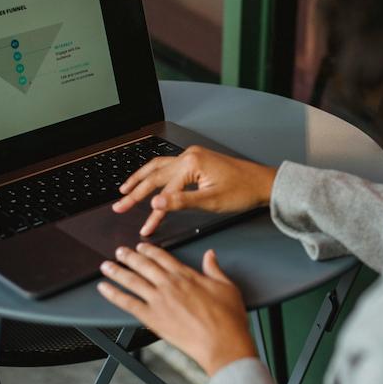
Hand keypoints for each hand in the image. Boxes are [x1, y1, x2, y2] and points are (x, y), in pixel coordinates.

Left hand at [97, 243, 256, 375]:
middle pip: (143, 265)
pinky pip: (127, 303)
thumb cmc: (227, 318)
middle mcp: (169, 285)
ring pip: (132, 280)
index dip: (150, 250)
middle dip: (129, 257)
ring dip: (117, 271)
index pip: (163, 257)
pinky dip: (114, 294)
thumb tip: (210, 255)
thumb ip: (214, 269)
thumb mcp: (227, 287)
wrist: (221, 343)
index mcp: (186, 275)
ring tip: (106, 266)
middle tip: (119, 251)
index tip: (141, 247)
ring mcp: (158, 301)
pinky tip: (104, 288)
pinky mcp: (152, 318)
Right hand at [112, 145, 277, 235]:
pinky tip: (149, 179)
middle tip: (119, 205)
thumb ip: (181, 202)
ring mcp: (192, 156)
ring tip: (125, 189)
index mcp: (191, 163)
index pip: (165, 192)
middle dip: (135, 192)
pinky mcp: (197, 160)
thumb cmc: (243, 191)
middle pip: (155, 175)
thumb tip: (156, 203)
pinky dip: (155, 174)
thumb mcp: (211, 201)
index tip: (145, 228)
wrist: (263, 183)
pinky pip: (169, 166)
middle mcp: (188, 155)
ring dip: (141, 178)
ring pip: (158, 166)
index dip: (153, 213)